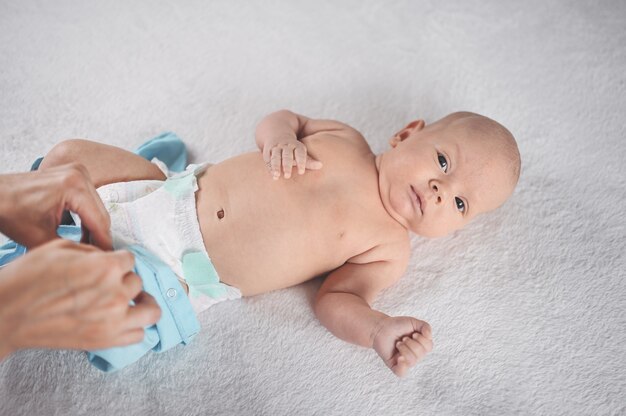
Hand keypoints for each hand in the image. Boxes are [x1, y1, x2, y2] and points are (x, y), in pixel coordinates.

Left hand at [0, 163, 111, 249]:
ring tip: (89, 246)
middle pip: (101, 213)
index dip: (103, 243)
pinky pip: (89, 199)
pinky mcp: (74, 174)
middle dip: (99, 236)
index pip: (99, 221)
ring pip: (97, 207)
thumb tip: (93, 259)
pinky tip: (83, 232)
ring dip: (94, 227)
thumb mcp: (41, 239)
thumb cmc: (9, 210)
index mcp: (74, 187)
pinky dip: (87, 216)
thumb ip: (72, 249)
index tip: (107, 258)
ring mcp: (77, 172)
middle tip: (98, 256)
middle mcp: (79, 175)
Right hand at [0, 239, 160, 358]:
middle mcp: (115, 293)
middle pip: (137, 282)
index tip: (109, 266)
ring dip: (142, 303)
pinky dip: (133, 326)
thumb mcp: (60, 248)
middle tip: (110, 283)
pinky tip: (121, 320)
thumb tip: (109, 257)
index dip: (118, 261)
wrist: (7, 314)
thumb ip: (93, 252)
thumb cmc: (27, 278)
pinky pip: (138, 334)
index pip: (130, 260)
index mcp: (106, 267)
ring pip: (150, 310)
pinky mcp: (106, 341)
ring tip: (131, 302)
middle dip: (124, 280)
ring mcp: (113, 320)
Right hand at [262, 136, 321, 179]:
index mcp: (296, 145)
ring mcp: (276, 148)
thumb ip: (309, 161)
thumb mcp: (301, 151)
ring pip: (276, 157)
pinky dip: (270, 167)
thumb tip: (321, 166)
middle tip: (288, 176)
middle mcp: (285, 146)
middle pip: (287, 155)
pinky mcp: (267, 152)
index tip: (301, 172)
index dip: (301, 162)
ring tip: (277, 176)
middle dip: (287, 165)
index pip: (300, 153)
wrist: (276, 132)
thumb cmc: (292, 147)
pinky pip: (268, 160)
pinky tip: (273, 176)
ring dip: (276, 166)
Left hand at [372, 316, 432, 377]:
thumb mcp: (413, 322)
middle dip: (411, 343)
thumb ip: (425, 326)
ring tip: (398, 343)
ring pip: (412, 361)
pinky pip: (402, 372)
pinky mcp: (395, 366)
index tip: (413, 333)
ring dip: (404, 349)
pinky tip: (399, 358)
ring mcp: (405, 362)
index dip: (422, 339)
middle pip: (421, 354)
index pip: (428, 347)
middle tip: (403, 339)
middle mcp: (415, 355)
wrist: (380, 328)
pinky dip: (402, 366)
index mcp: (421, 346)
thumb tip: (429, 336)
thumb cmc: (397, 326)